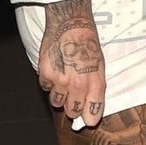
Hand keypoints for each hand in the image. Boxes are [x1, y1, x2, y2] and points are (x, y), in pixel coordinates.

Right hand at [38, 0, 105, 126]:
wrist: (70, 25)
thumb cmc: (88, 44)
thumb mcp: (100, 67)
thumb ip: (95, 89)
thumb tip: (90, 109)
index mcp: (94, 83)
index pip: (92, 114)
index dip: (90, 118)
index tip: (88, 119)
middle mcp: (76, 85)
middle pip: (72, 112)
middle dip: (73, 107)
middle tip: (74, 96)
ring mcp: (59, 80)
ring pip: (56, 103)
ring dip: (60, 97)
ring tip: (64, 83)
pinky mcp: (45, 73)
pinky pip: (46, 88)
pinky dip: (49, 84)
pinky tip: (55, 72)